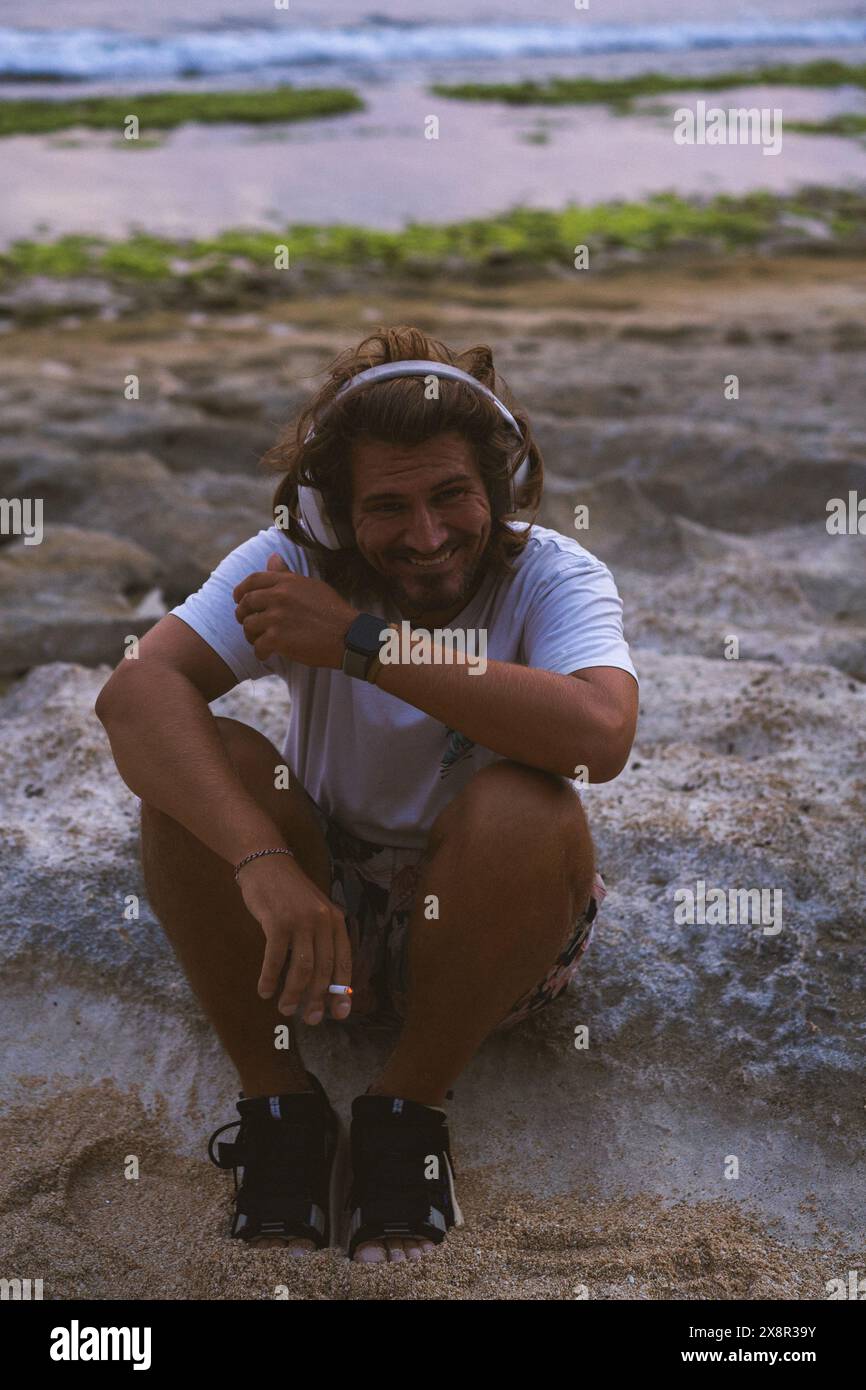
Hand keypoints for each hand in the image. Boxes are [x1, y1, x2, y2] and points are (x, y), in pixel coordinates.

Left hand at [233, 553, 358, 666]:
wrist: (348, 636)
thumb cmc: (332, 611)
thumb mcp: (310, 586)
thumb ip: (287, 574)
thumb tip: (272, 557)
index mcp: (286, 582)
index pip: (253, 580)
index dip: (241, 590)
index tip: (239, 599)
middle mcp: (279, 596)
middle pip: (246, 603)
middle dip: (242, 614)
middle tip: (248, 622)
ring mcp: (276, 618)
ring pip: (249, 626)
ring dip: (252, 635)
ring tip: (261, 640)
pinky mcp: (277, 639)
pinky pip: (258, 646)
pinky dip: (261, 653)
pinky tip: (269, 654)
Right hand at [236, 852, 351, 1023]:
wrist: (267, 864)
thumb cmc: (290, 895)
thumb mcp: (315, 912)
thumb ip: (321, 940)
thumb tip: (321, 982)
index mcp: (336, 921)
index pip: (343, 961)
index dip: (342, 990)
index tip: (340, 1013)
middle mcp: (323, 921)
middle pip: (323, 969)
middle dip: (316, 999)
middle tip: (309, 1019)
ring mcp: (300, 921)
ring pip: (301, 968)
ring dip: (293, 993)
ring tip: (285, 1008)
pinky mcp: (277, 921)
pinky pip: (275, 958)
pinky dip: (270, 978)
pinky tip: (265, 991)